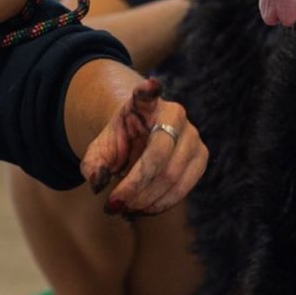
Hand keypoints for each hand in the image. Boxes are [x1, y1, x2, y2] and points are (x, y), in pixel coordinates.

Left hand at [81, 77, 207, 215]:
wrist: (142, 141)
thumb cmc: (120, 143)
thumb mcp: (100, 150)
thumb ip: (94, 165)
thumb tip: (98, 183)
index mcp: (145, 104)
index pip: (148, 95)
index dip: (149, 90)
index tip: (150, 85)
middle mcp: (175, 114)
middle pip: (158, 154)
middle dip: (135, 186)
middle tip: (113, 205)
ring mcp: (192, 135)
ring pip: (172, 175)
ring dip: (146, 199)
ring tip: (126, 209)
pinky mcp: (201, 157)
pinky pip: (185, 186)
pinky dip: (162, 203)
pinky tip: (144, 208)